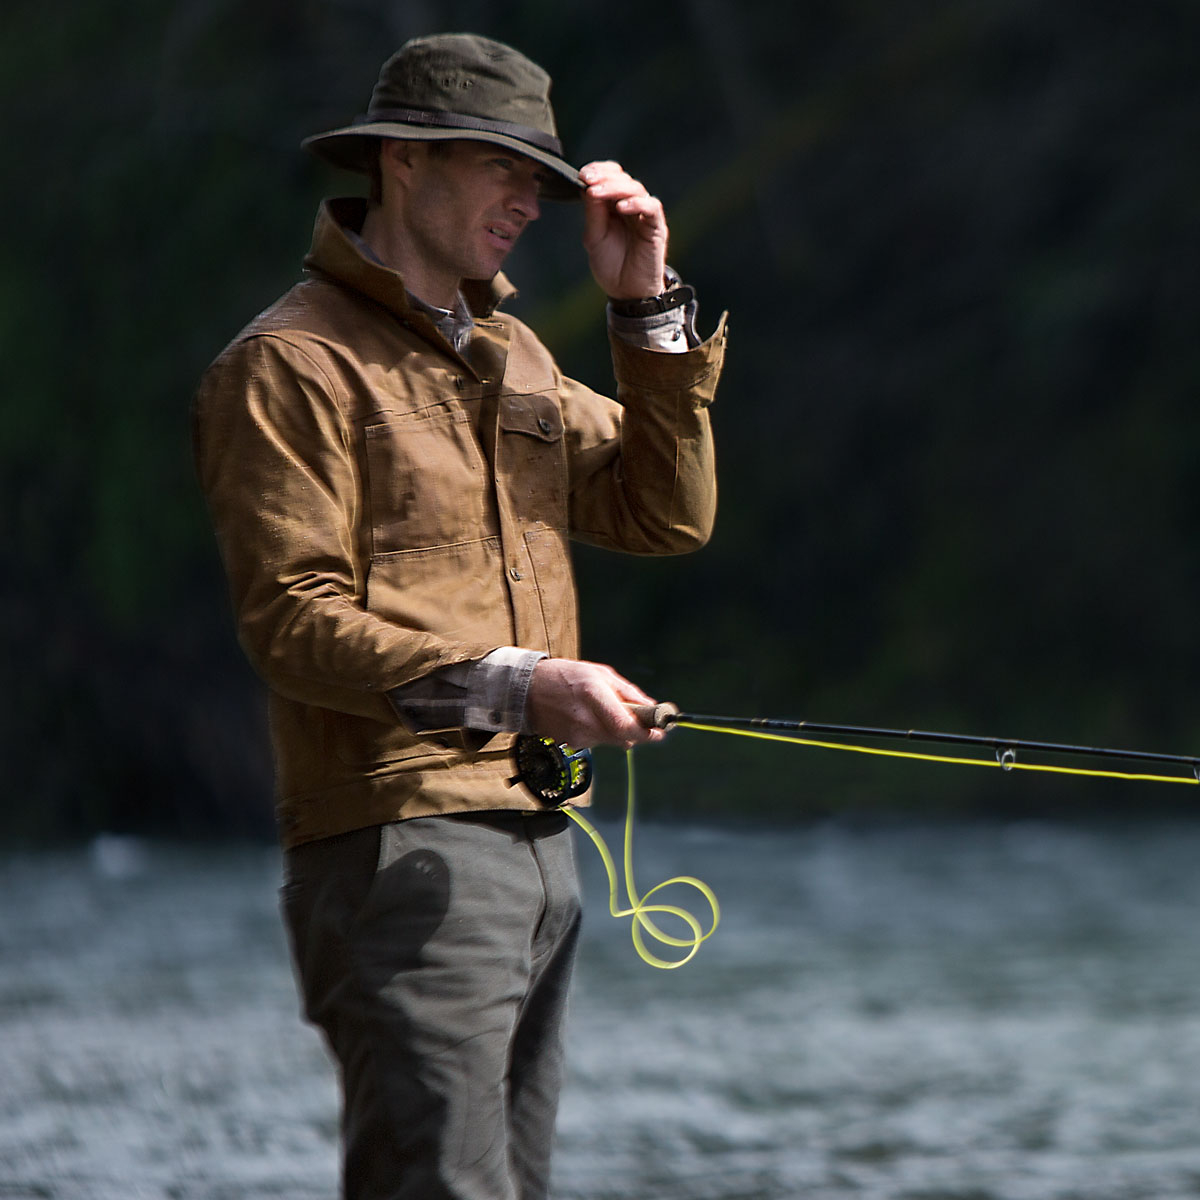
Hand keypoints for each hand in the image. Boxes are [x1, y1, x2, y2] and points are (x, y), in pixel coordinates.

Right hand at [525, 658, 667, 749]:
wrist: (526, 691)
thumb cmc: (564, 677)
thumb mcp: (599, 674)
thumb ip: (628, 692)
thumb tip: (651, 707)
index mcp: (594, 695)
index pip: (628, 727)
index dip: (649, 732)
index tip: (660, 730)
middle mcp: (586, 719)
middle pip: (625, 739)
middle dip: (635, 730)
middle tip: (636, 716)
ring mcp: (577, 735)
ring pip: (611, 740)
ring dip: (614, 729)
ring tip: (598, 709)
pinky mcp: (571, 744)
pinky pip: (596, 742)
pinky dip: (599, 732)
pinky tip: (585, 717)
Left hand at [579, 161, 668, 299]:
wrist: (627, 293)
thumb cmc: (611, 266)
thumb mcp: (594, 238)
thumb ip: (592, 213)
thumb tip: (588, 186)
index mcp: (614, 206)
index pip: (610, 177)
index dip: (598, 171)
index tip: (582, 174)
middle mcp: (631, 206)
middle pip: (622, 179)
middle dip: (603, 177)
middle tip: (588, 179)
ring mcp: (644, 215)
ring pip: (635, 189)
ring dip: (614, 188)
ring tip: (597, 192)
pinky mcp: (656, 227)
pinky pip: (651, 207)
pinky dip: (636, 203)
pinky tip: (621, 208)